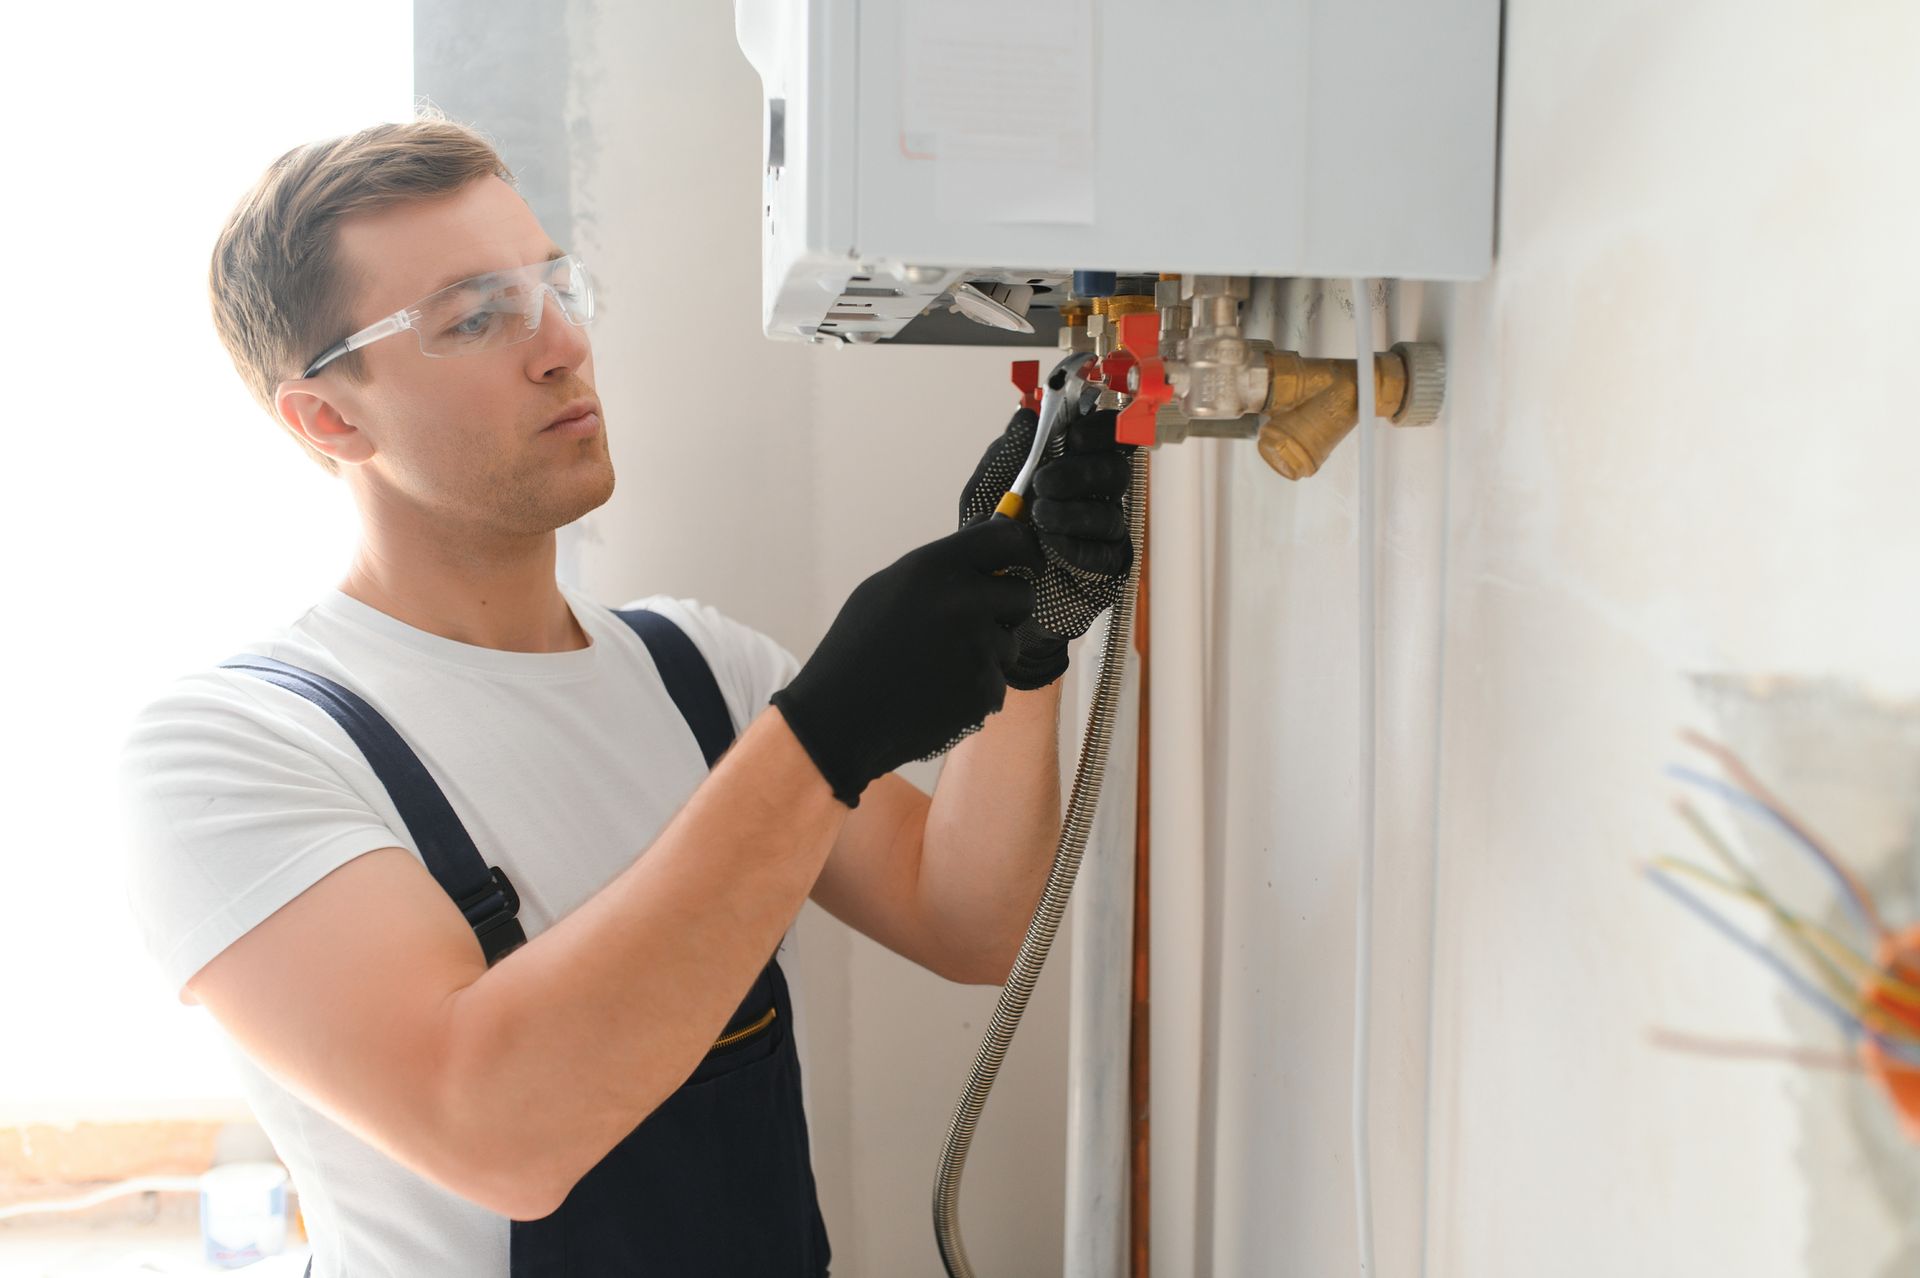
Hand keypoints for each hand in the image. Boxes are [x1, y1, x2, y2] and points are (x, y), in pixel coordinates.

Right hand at [770, 519, 1043, 807]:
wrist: (839, 717)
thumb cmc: (859, 649)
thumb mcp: (886, 589)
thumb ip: (941, 568)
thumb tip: (987, 550)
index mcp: (935, 567)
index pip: (1008, 538)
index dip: (1023, 549)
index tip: (1025, 562)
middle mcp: (962, 601)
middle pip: (1022, 594)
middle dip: (1007, 609)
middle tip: (975, 624)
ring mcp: (977, 648)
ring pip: (1010, 644)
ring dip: (987, 654)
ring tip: (936, 667)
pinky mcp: (983, 690)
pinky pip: (996, 683)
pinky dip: (974, 690)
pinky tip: (936, 695)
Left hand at [957, 399, 1135, 689]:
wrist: (987, 593)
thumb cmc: (990, 536)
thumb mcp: (986, 489)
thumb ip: (1006, 453)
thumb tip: (1026, 417)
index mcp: (1071, 465)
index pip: (1104, 436)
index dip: (1099, 430)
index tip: (1073, 436)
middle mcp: (1094, 495)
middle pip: (1116, 469)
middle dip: (1080, 472)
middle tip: (1044, 483)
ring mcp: (1104, 532)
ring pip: (1110, 512)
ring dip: (1073, 512)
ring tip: (1038, 518)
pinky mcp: (1107, 568)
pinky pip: (1108, 553)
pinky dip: (1080, 547)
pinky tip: (1054, 547)